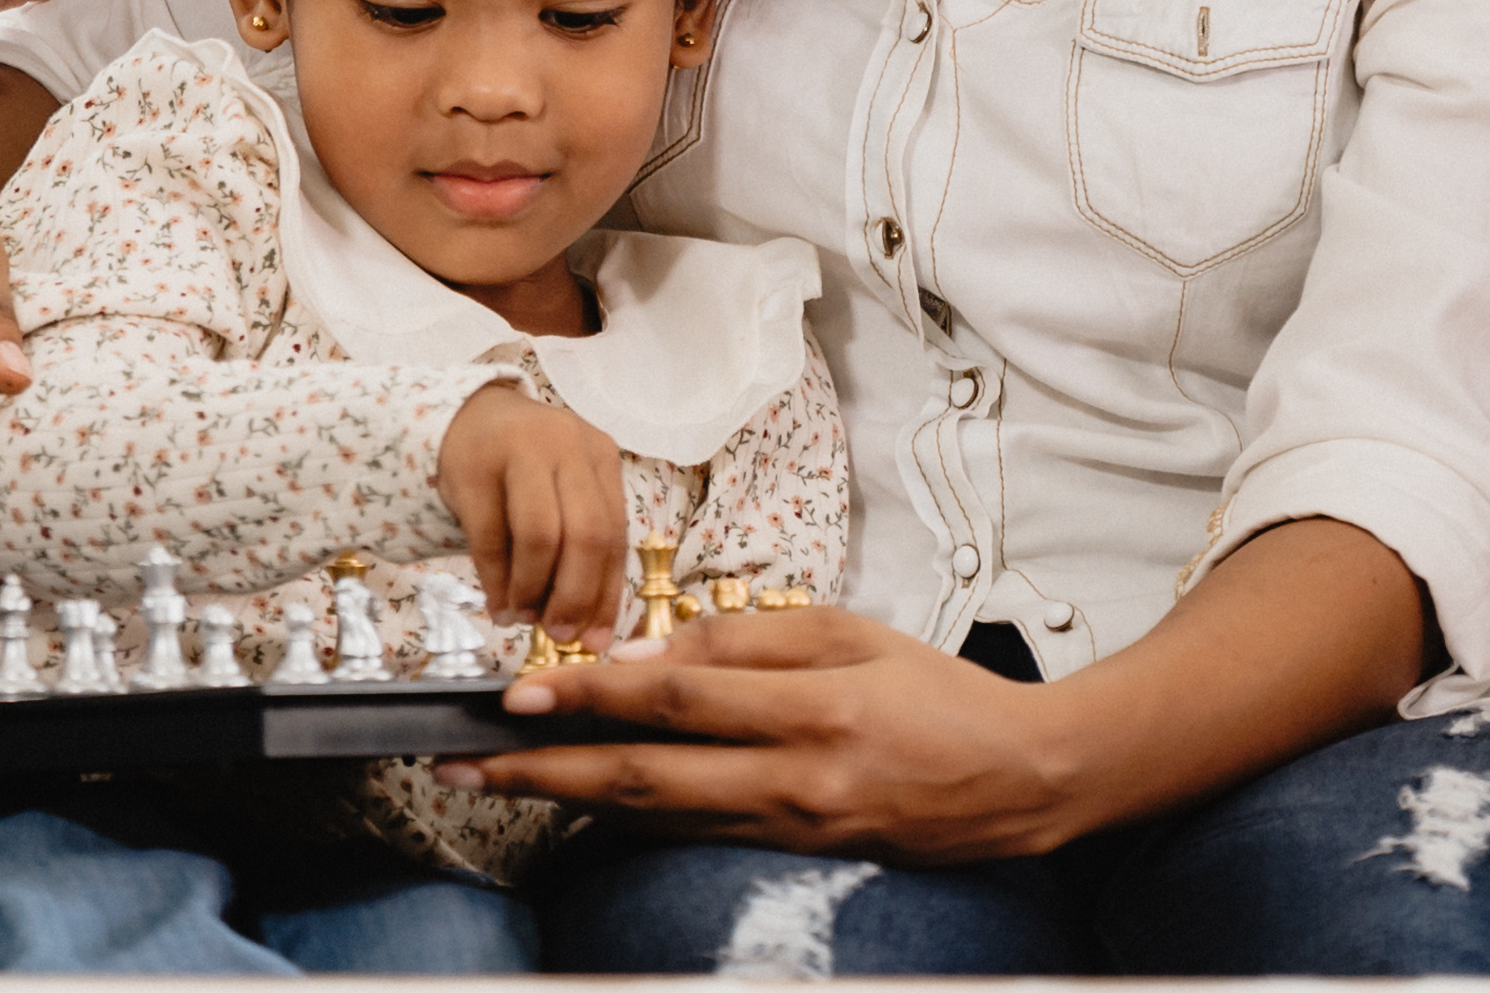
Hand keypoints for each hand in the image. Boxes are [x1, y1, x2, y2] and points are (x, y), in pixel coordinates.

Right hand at [438, 383, 631, 643]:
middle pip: (586, 533)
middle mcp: (567, 447)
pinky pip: (490, 538)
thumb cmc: (527, 469)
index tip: (594, 641)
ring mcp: (519, 451)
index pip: (615, 534)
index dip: (607, 595)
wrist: (469, 418)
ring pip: (540, 536)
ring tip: (524, 618)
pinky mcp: (474, 467)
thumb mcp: (566, 492)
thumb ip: (582, 548)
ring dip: (533, 589)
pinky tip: (499, 605)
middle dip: (575, 596)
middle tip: (559, 634)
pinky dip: (497, 582)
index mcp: (600, 456)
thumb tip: (589, 631)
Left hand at [478, 610, 1095, 858]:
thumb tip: (650, 654)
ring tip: (499, 782)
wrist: (1020, 780)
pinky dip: (630, 821)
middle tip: (470, 760)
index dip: (590, 698)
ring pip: (657, 818)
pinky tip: (581, 808)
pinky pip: (694, 835)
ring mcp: (792, 829)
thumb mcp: (855, 633)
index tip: (521, 692)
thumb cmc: (939, 694)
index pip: (676, 701)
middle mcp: (794, 779)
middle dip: (545, 771)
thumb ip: (749, 638)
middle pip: (645, 780)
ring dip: (569, 802)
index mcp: (812, 708)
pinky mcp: (795, 855)